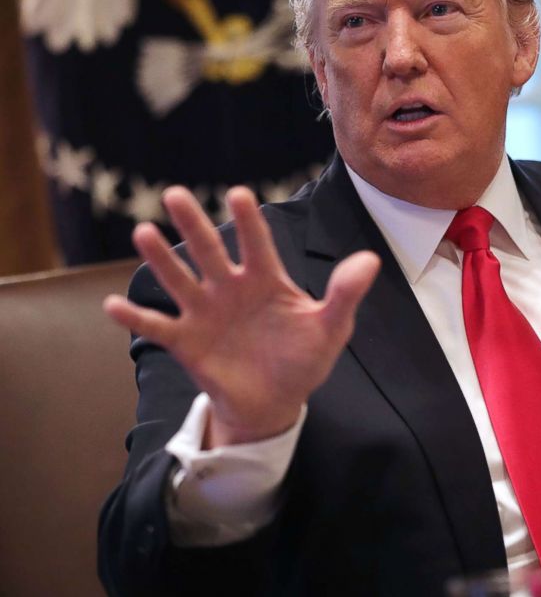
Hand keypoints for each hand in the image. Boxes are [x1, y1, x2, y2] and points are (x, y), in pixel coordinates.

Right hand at [103, 186, 379, 446]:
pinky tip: (114, 305)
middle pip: (210, 251)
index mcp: (266, 280)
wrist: (276, 402)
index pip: (258, 244)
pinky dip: (136, 318)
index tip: (240, 195)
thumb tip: (371, 260)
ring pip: (180, 280)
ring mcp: (205, 313)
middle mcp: (230, 288)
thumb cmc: (304, 358)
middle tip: (176, 194)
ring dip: (161, 259)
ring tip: (143, 232)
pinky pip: (157, 327)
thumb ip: (345, 294)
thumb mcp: (331, 328)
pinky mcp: (186, 342)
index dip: (249, 221)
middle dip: (194, 224)